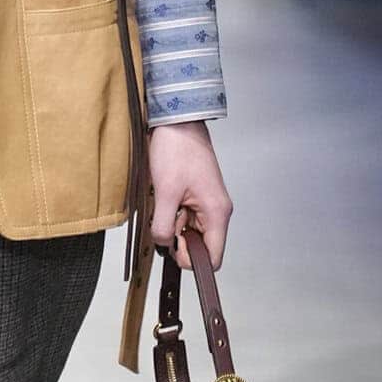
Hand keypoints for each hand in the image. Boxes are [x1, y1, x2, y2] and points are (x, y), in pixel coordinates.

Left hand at [147, 120, 232, 270]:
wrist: (177, 122)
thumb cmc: (177, 150)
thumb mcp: (165, 193)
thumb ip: (164, 226)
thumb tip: (164, 245)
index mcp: (217, 213)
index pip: (214, 257)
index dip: (191, 259)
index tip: (172, 247)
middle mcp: (217, 211)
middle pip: (200, 245)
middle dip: (178, 238)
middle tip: (165, 216)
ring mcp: (208, 204)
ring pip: (191, 231)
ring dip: (174, 224)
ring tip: (165, 201)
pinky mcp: (198, 197)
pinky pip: (186, 217)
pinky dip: (173, 213)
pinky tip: (166, 197)